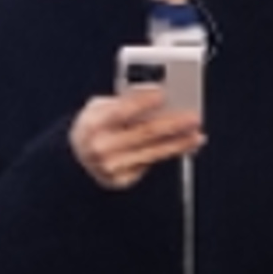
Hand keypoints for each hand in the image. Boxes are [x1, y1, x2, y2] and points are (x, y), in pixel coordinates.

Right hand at [69, 83, 204, 189]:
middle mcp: (101, 147)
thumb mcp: (99, 106)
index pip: (121, 110)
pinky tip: (183, 145)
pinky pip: (150, 164)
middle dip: (172, 124)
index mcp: (93, 123)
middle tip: (193, 117)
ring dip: (178, 144)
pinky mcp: (121, 180)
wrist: (76, 157)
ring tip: (196, 135)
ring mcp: (111, 167)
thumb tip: (155, 94)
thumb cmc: (94, 125)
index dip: (143, 101)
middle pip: (143, 133)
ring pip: (152, 153)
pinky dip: (169, 153)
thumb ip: (124, 101)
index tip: (163, 93)